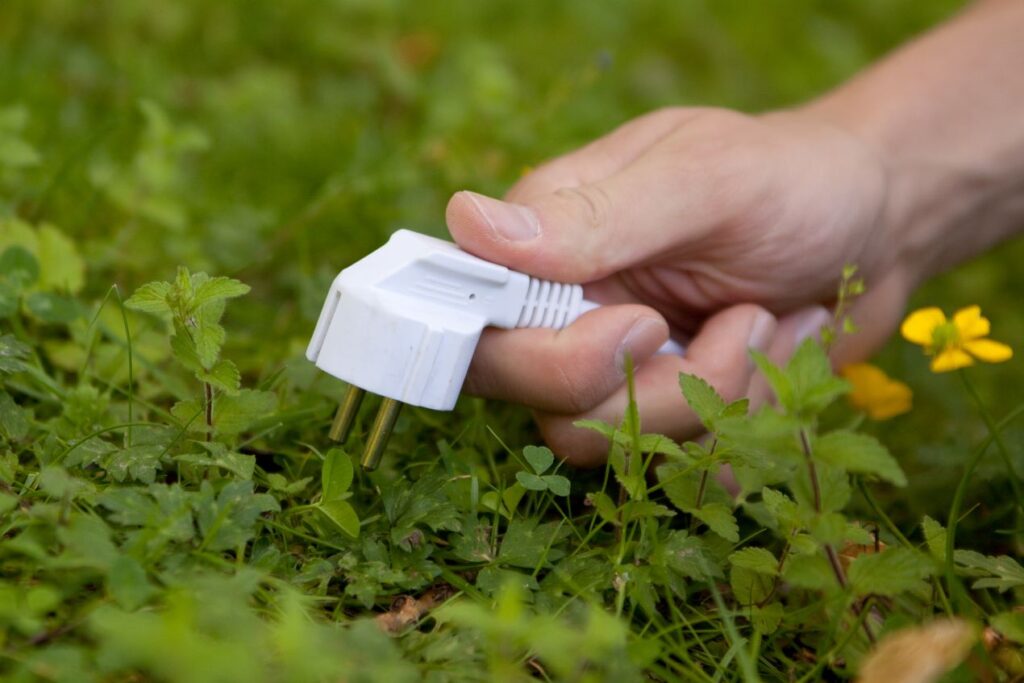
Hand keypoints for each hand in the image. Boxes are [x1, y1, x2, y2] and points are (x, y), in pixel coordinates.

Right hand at [446, 107, 914, 464]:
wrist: (875, 222)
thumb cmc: (790, 178)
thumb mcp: (703, 179)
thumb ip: (592, 215)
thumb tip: (466, 222)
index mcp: (548, 246)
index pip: (484, 336)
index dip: (552, 359)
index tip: (644, 326)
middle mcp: (568, 315)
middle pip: (550, 410)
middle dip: (662, 387)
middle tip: (737, 320)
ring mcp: (620, 370)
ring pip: (623, 448)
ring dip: (722, 396)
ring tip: (768, 321)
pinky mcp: (672, 412)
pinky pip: (687, 465)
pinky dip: (753, 420)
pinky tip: (782, 351)